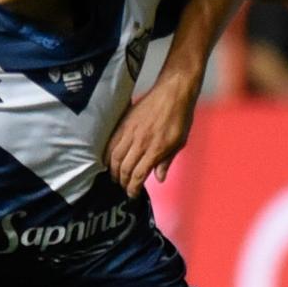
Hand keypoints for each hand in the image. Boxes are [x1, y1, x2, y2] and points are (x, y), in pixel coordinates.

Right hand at [106, 73, 200, 196]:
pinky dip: (107, 156)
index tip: (132, 195)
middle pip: (125, 169)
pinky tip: (109, 162)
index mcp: (156, 149)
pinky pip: (111, 143)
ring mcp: (130, 132)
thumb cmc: (180, 117)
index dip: (133, 188)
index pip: (138, 175)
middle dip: (123, 182)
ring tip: (116, 177)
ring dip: (113, 171)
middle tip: (124, 188)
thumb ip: (167, 161)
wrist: (173, 92)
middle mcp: (140, 142)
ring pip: (114, 157)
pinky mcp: (123, 123)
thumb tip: (158, 178)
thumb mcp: (179, 142)